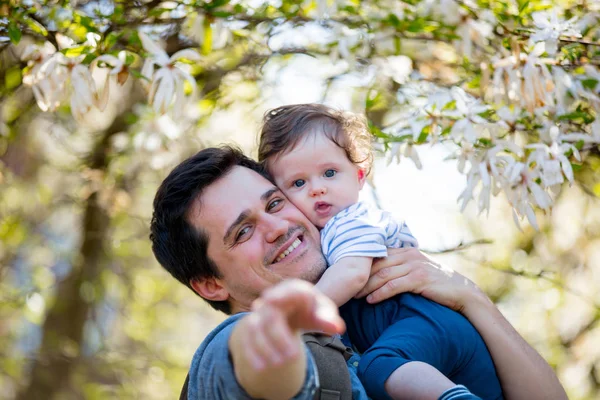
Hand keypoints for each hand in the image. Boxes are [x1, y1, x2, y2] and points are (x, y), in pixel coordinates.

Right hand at [241, 279, 344, 370]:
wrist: (292, 311)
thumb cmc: (312, 310)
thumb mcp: (323, 313)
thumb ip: (329, 319)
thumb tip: (338, 329)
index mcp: (295, 291)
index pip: (289, 290)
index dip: (280, 294)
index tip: (270, 300)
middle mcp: (273, 299)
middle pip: (271, 315)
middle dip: (279, 337)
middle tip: (293, 357)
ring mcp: (260, 312)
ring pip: (256, 328)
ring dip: (266, 348)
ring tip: (280, 364)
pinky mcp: (251, 326)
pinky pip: (247, 339)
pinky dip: (252, 353)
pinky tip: (261, 368)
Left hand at [356, 248, 484, 312]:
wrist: (462, 292)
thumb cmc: (436, 284)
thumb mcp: (417, 270)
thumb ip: (400, 268)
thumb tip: (377, 274)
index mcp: (406, 251)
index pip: (377, 255)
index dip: (361, 265)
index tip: (348, 275)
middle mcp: (409, 255)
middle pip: (377, 264)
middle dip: (360, 276)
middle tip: (347, 288)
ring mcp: (414, 265)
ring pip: (383, 275)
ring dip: (366, 286)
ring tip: (355, 296)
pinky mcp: (419, 279)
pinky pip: (394, 286)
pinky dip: (380, 293)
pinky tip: (371, 301)